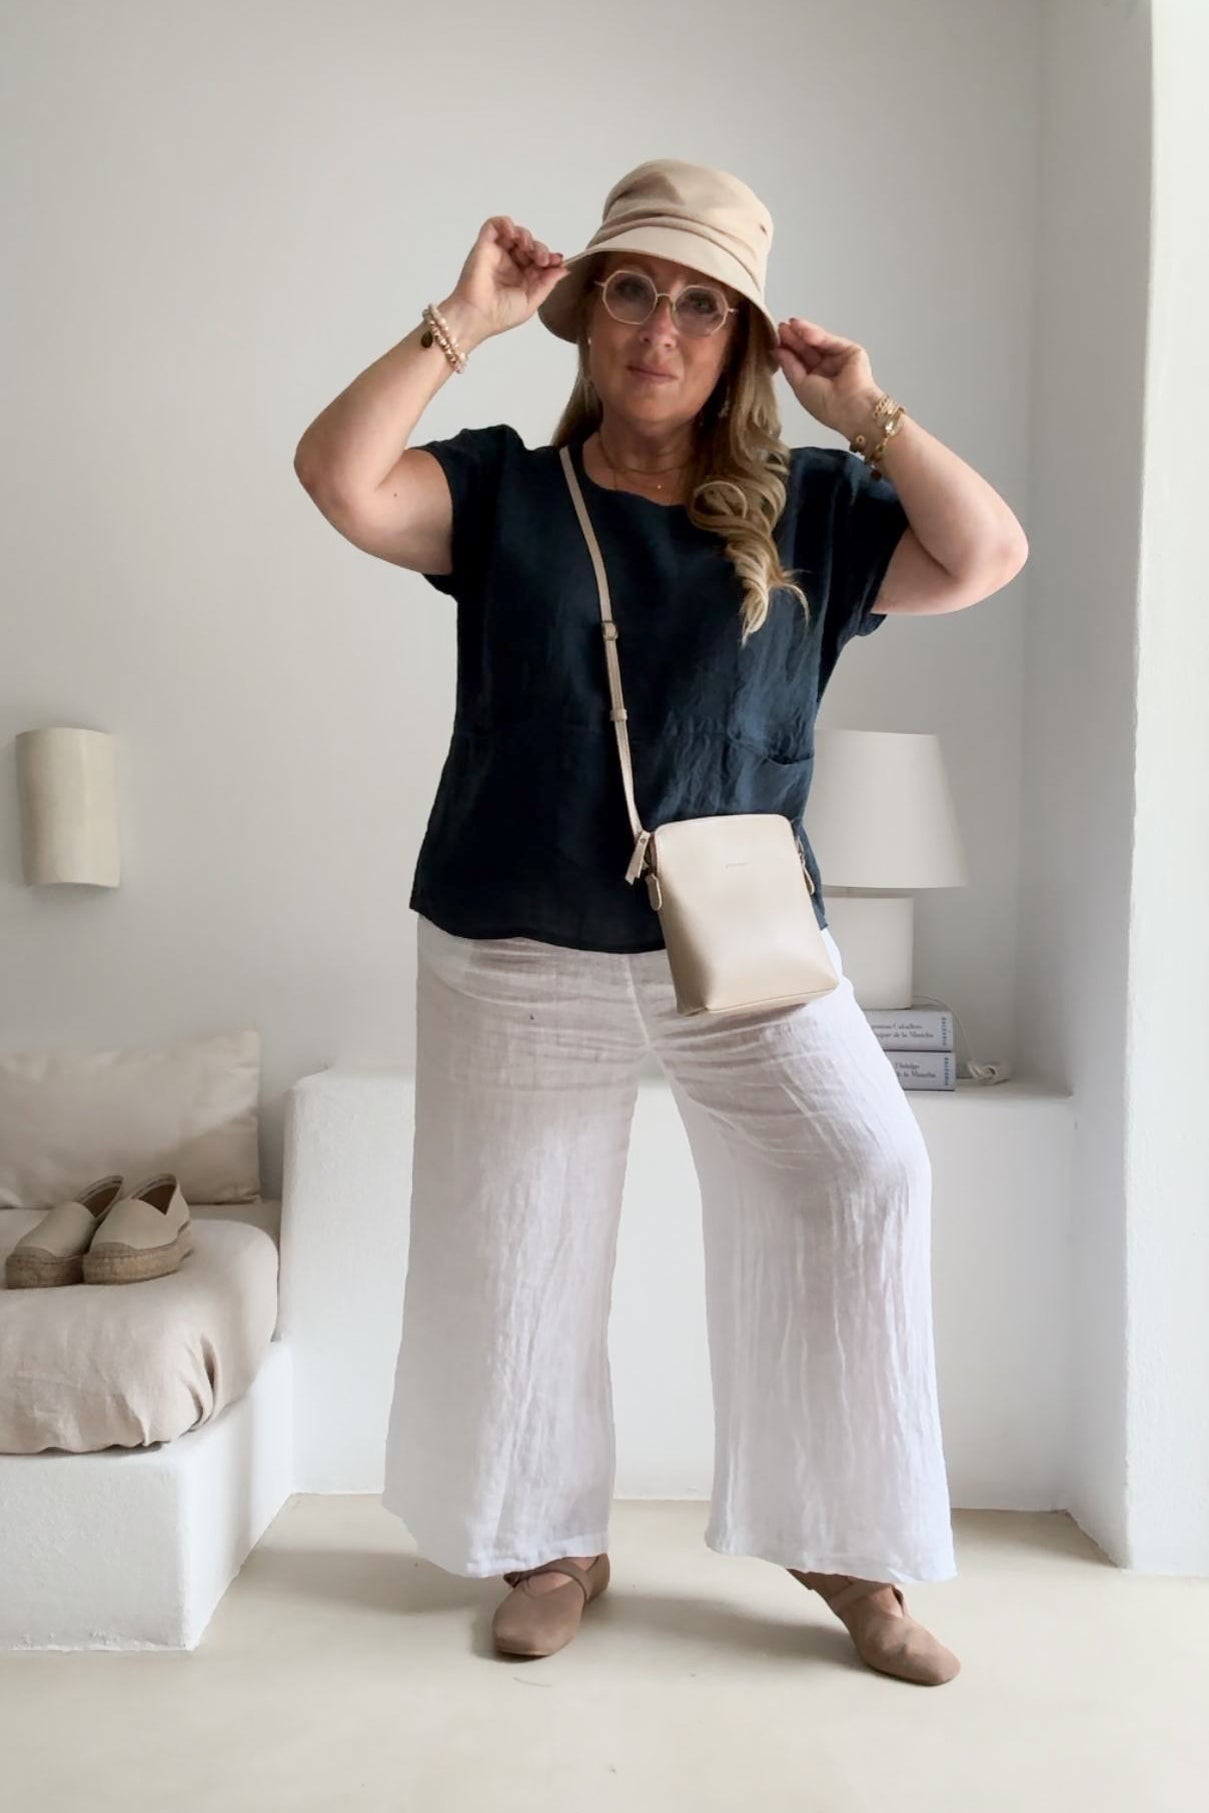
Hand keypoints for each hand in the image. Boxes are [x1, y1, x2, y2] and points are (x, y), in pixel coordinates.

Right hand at [447, 215, 571, 341]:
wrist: (477, 316)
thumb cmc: (500, 315)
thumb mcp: (532, 301)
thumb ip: (548, 283)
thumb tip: (563, 268)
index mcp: (521, 279)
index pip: (538, 260)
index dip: (549, 257)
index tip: (556, 261)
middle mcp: (509, 265)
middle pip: (529, 245)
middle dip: (540, 248)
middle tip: (542, 259)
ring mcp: (496, 254)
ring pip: (515, 233)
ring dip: (526, 236)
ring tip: (528, 248)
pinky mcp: (484, 245)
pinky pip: (493, 225)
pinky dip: (505, 223)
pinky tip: (513, 235)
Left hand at [774, 317, 881, 440]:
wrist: (850, 407)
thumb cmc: (826, 405)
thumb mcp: (799, 385)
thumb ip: (789, 365)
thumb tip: (777, 350)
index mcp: (815, 382)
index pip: (799, 362)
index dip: (788, 351)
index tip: (775, 340)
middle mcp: (827, 370)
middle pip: (808, 350)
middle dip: (794, 339)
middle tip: (780, 327)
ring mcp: (839, 360)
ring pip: (818, 343)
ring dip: (803, 333)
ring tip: (788, 325)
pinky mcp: (851, 351)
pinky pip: (830, 341)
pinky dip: (816, 335)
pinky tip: (803, 329)